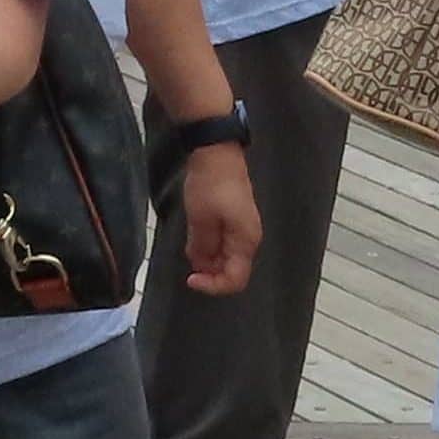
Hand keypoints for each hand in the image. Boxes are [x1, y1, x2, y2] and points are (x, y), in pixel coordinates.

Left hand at [177, 142, 259, 295]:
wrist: (216, 152)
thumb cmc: (210, 185)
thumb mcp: (200, 220)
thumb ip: (202, 248)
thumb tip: (201, 264)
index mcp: (245, 241)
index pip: (235, 280)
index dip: (213, 286)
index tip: (191, 278)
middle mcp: (249, 238)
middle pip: (231, 269)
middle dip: (209, 269)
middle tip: (189, 256)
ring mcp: (243, 228)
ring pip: (226, 256)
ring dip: (207, 256)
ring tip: (191, 240)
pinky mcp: (235, 218)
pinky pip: (224, 242)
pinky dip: (209, 244)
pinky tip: (196, 232)